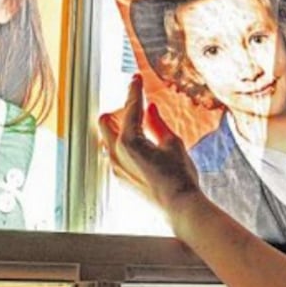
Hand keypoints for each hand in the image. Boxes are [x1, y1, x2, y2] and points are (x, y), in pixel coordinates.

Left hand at [98, 74, 202, 222]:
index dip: (134, 91)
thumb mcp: (172, 144)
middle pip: (106, 122)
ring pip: (107, 140)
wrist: (179, 207)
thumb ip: (157, 123)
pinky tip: (138, 148)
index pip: (130, 108)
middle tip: (134, 107)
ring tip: (137, 128)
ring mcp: (116, 168)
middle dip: (117, 111)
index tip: (135, 79)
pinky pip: (114, 156)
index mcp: (129, 140)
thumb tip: (150, 109)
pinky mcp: (120, 179)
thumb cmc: (179, 177)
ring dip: (118, 130)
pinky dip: (122, 147)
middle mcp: (116, 153)